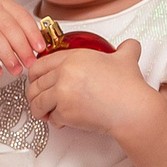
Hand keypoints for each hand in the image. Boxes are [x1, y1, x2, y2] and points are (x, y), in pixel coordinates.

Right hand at [0, 0, 43, 78]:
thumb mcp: (3, 31)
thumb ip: (20, 34)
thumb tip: (40, 48)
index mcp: (0, 4)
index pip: (21, 16)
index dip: (33, 33)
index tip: (40, 49)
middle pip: (9, 28)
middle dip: (22, 48)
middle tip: (29, 63)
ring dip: (8, 57)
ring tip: (15, 70)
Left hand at [24, 37, 158, 137]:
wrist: (132, 109)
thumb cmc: (128, 86)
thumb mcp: (126, 59)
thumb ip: (125, 49)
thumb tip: (131, 45)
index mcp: (73, 58)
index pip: (40, 64)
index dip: (34, 75)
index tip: (35, 80)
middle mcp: (64, 73)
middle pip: (34, 84)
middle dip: (34, 94)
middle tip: (39, 100)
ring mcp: (62, 93)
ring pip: (37, 102)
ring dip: (39, 110)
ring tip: (46, 113)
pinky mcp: (65, 112)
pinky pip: (51, 117)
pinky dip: (55, 121)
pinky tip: (62, 121)